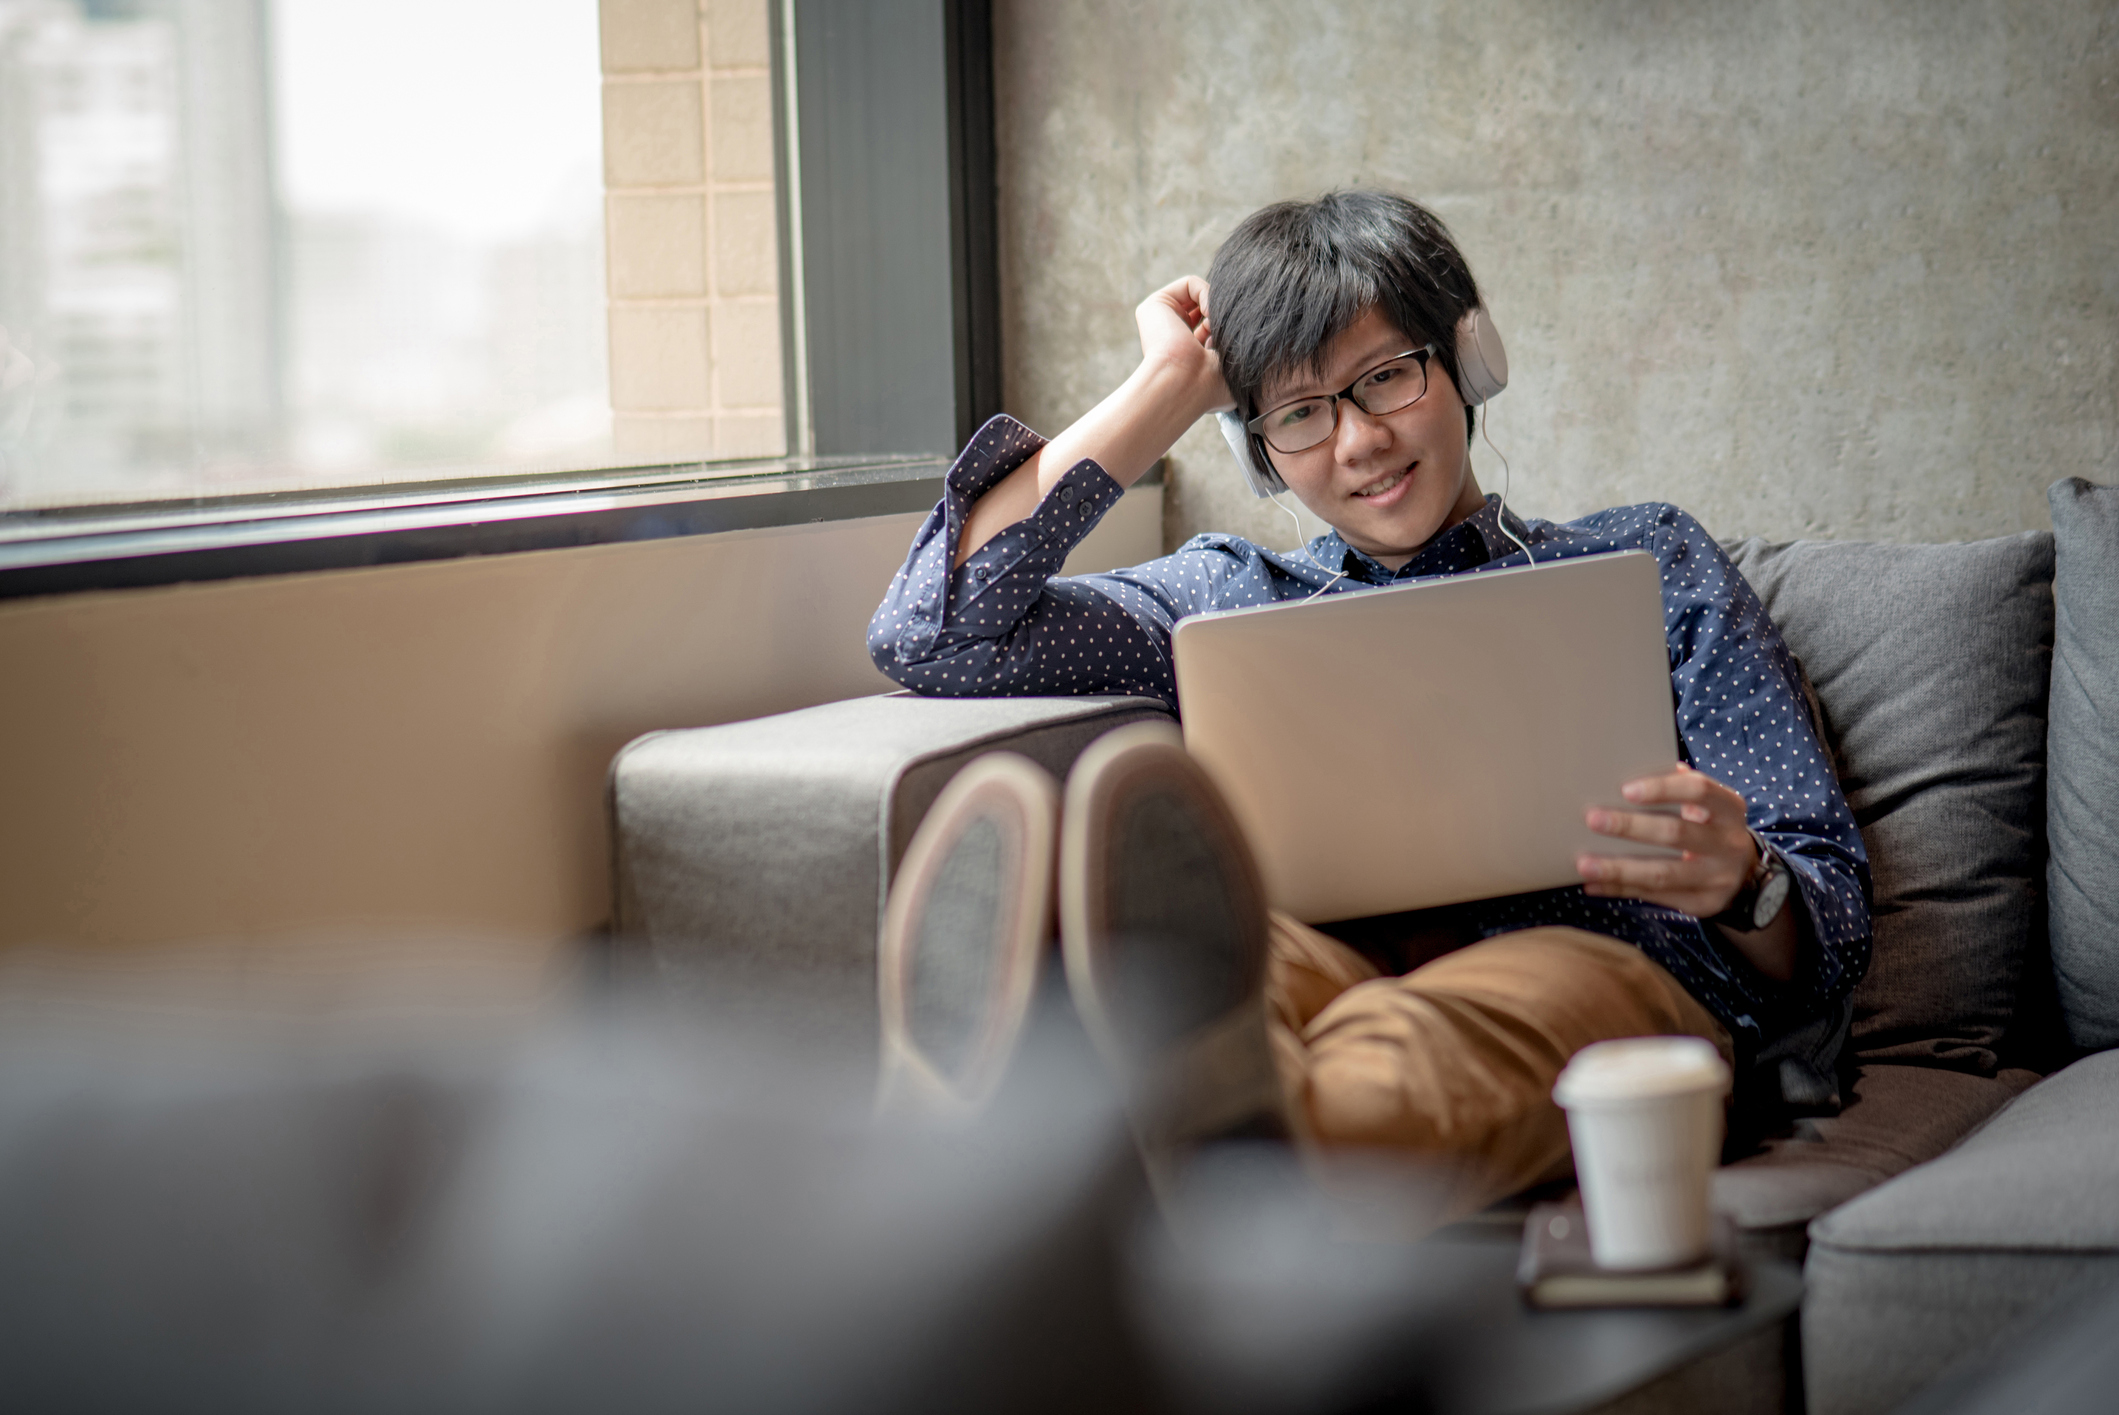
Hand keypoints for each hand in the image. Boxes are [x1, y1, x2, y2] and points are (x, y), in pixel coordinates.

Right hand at [1135, 275, 1233, 415]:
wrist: (1184, 384)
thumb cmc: (1209, 386)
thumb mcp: (1230, 365)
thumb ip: (1235, 342)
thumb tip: (1242, 320)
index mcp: (1186, 355)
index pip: (1212, 330)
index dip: (1226, 332)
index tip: (1229, 347)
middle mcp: (1171, 337)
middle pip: (1206, 310)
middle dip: (1220, 318)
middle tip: (1222, 336)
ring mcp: (1161, 321)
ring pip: (1200, 296)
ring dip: (1215, 308)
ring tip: (1216, 327)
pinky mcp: (1153, 305)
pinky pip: (1191, 284)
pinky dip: (1206, 294)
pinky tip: (1209, 314)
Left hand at [1576, 764, 1756, 918]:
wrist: (1745, 874)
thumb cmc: (1709, 827)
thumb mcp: (1707, 805)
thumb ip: (1676, 788)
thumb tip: (1625, 773)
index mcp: (1729, 808)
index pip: (1699, 791)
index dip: (1663, 788)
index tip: (1625, 789)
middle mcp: (1729, 842)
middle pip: (1676, 833)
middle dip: (1631, 827)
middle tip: (1592, 819)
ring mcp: (1718, 877)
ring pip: (1663, 874)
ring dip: (1619, 869)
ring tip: (1584, 864)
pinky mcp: (1704, 904)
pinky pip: (1656, 897)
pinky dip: (1621, 890)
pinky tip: (1594, 884)